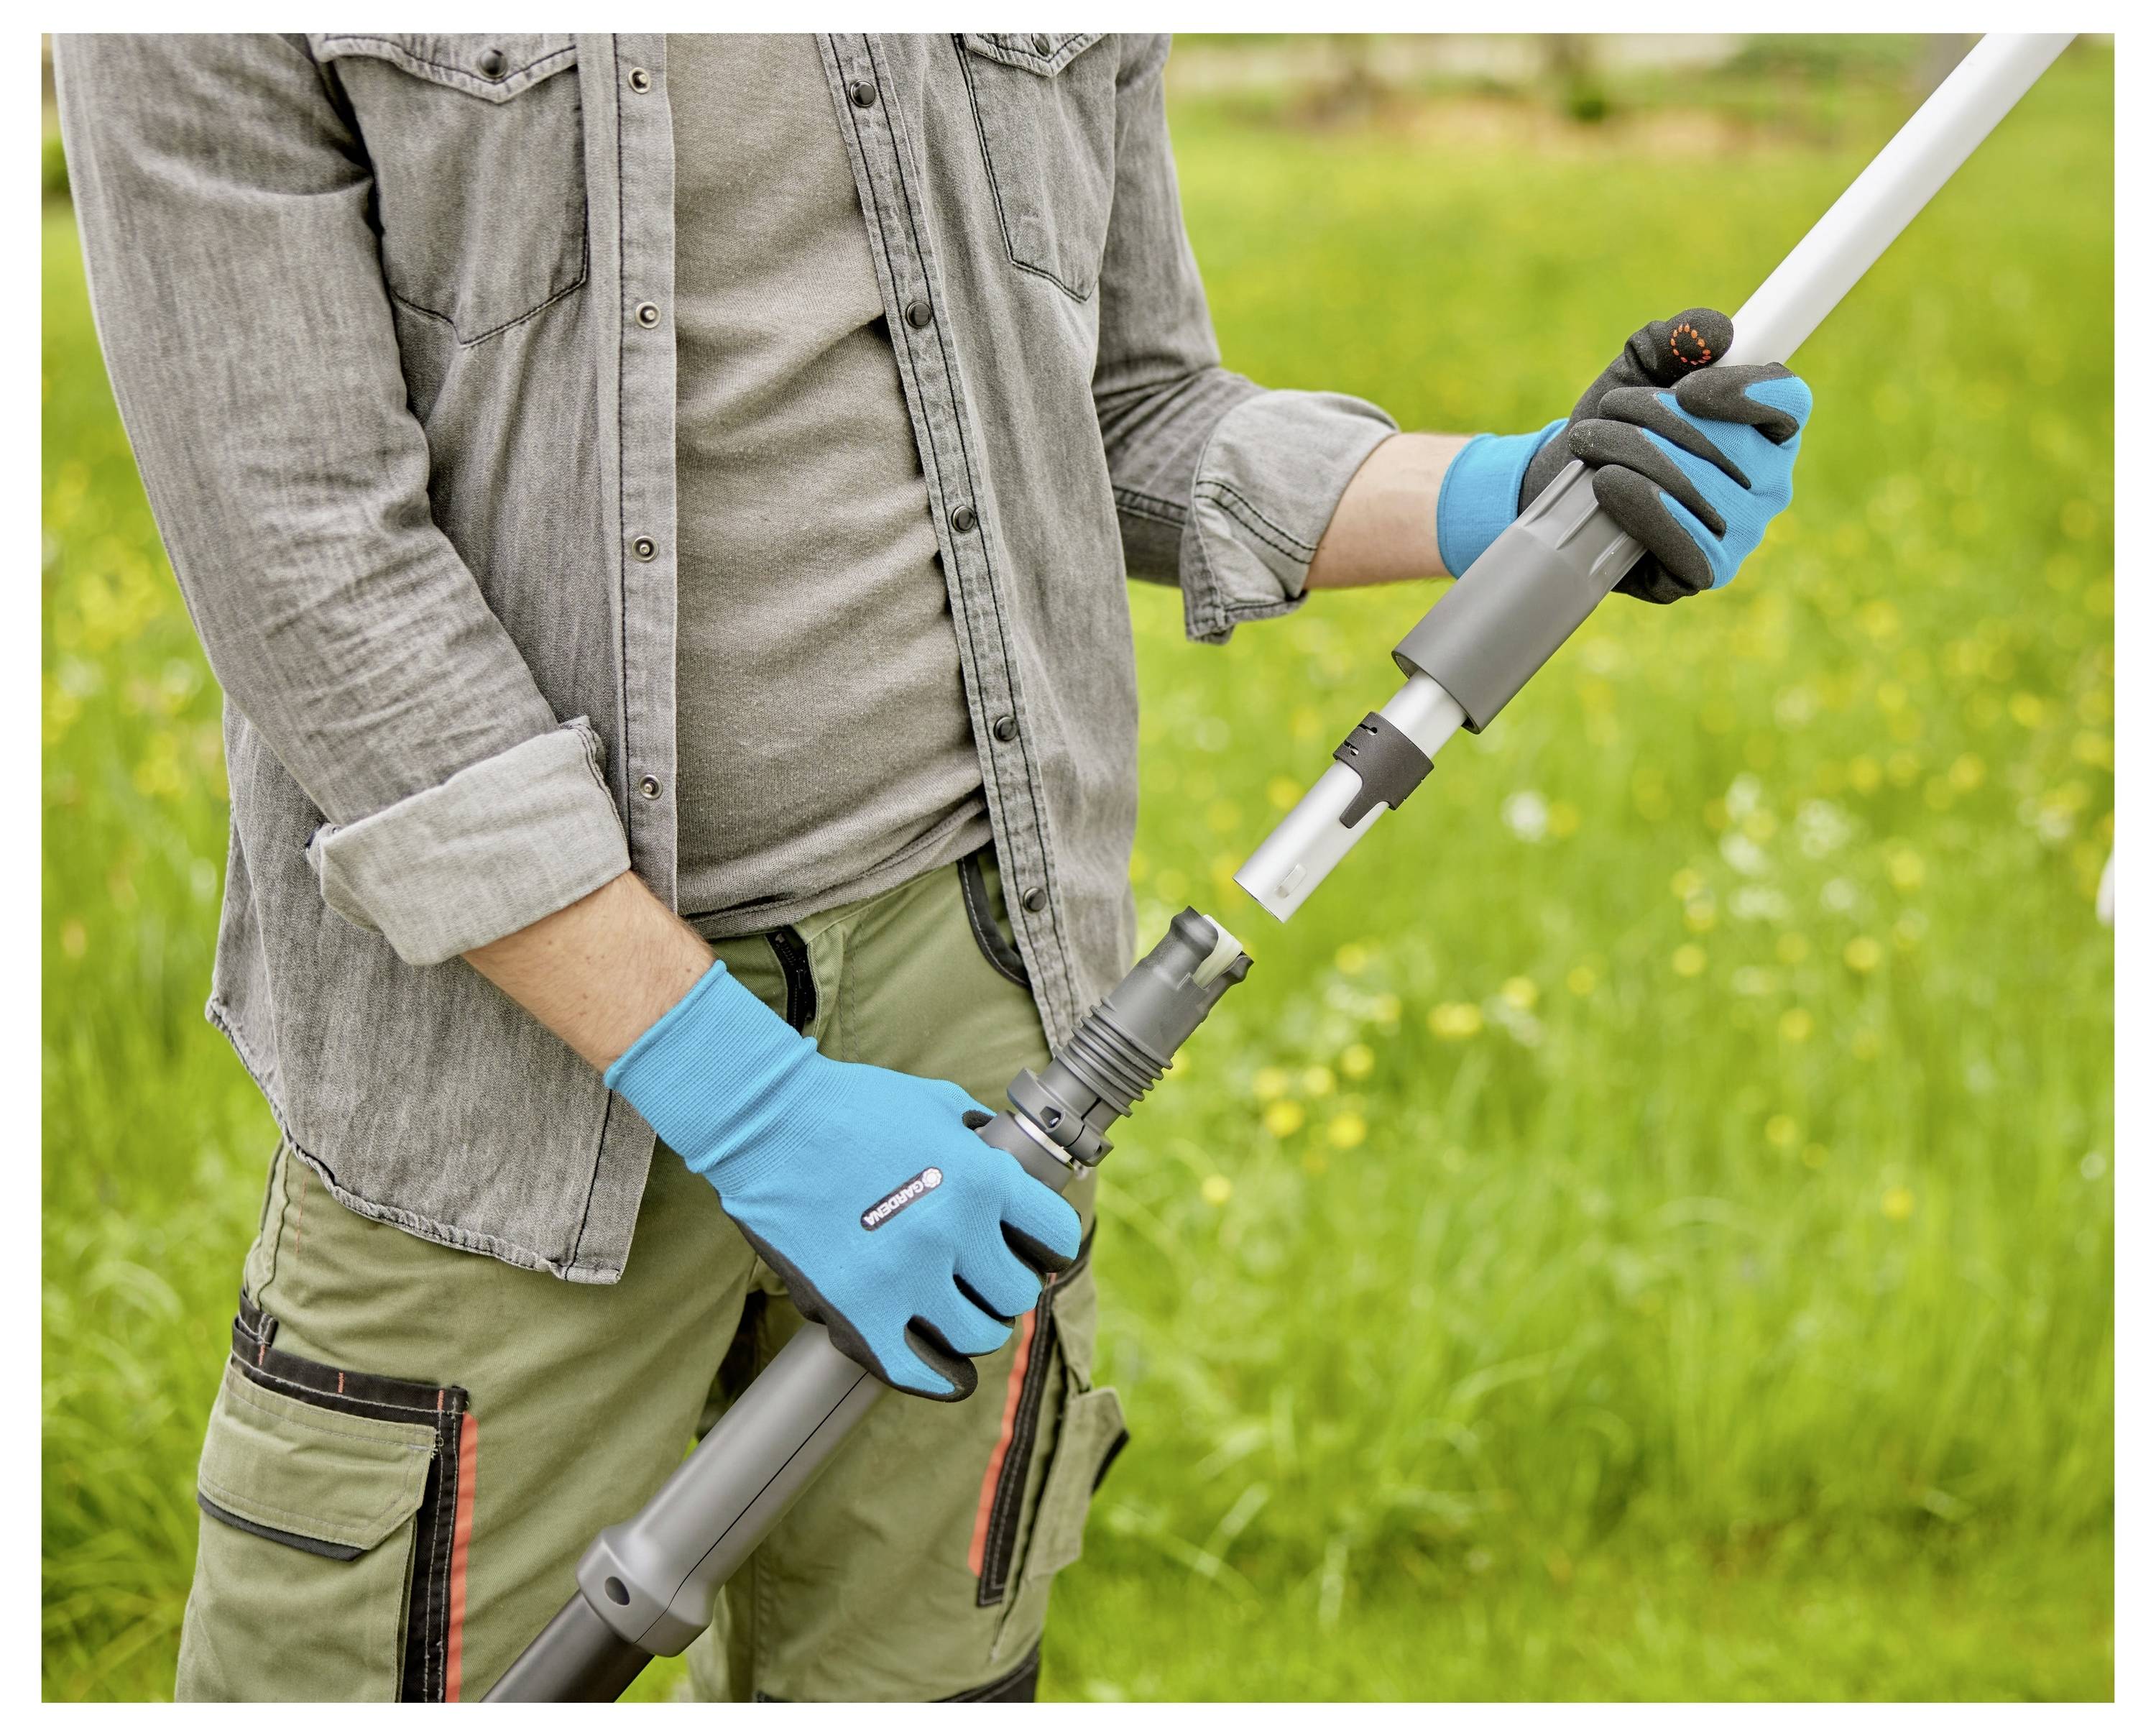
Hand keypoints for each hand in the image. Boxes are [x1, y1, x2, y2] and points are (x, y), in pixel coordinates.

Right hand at [604, 962, 1082, 1399]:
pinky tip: (946, 1371)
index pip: (1057, 1238)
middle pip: (1017, 1294)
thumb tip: (1007, 1161)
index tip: (1036, 1250)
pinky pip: (917, 1372)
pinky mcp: (857, 1313)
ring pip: (977, 1337)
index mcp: (982, 1179)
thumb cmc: (850, 1106)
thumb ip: (980, 1139)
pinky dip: (939, 1378)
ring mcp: (905, 1278)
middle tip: (986, 1278)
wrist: (766, 1123)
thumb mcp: (936, 1105)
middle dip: (1007, 1286)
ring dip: (974, 1326)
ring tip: (959, 1312)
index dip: (1049, 1244)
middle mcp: (953, 1233)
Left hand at [1520, 307, 1812, 602]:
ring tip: (1593, 444)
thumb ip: (1675, 338)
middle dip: (1657, 420)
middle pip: (1730, 445)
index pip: (1790, 401)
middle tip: (1609, 411)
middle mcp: (1768, 484)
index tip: (1689, 388)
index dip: (1746, 392)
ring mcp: (1741, 534)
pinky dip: (1643, 510)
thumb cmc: (1615, 421)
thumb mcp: (1638, 366)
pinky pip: (1689, 546)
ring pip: (1701, 490)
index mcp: (1769, 429)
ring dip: (1636, 457)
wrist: (1564, 482)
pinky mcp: (1703, 573)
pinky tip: (1609, 486)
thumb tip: (1715, 332)